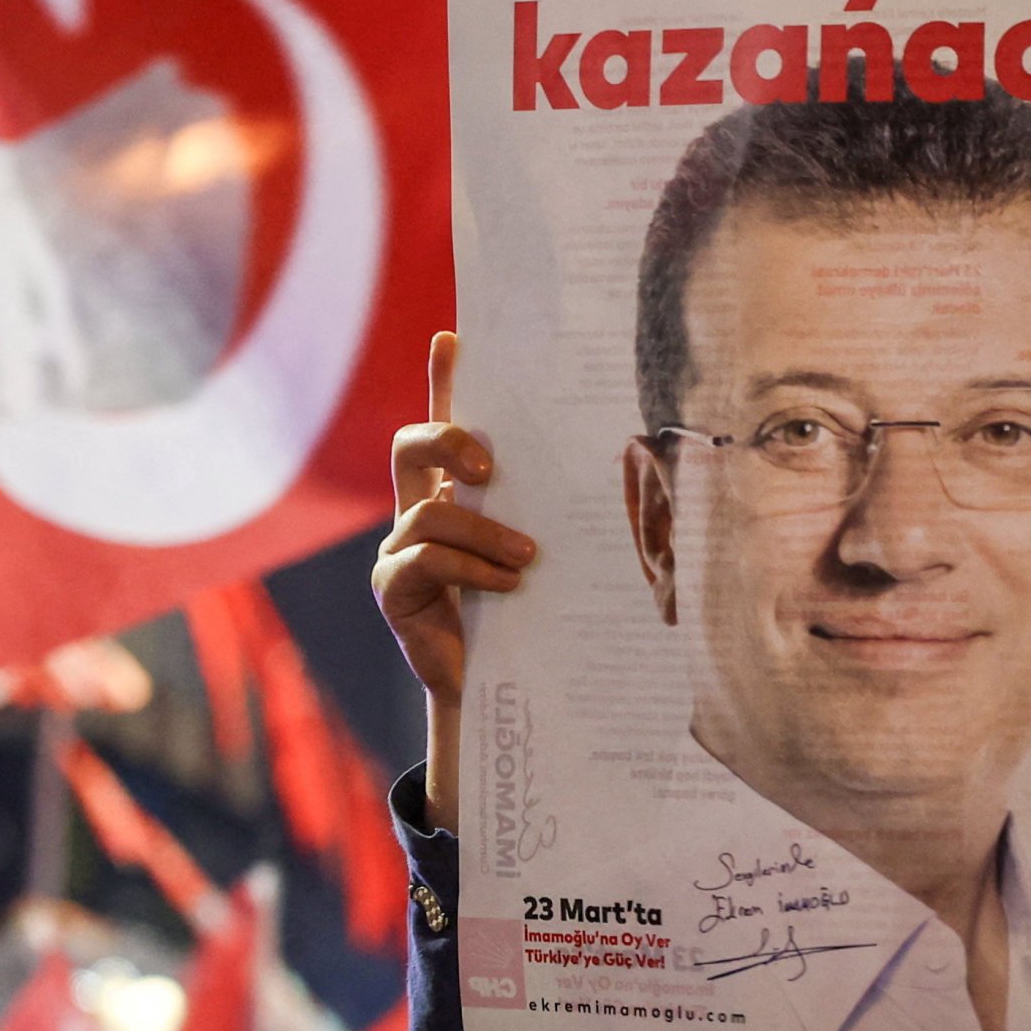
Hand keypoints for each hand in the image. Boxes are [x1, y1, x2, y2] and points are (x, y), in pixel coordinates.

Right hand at [376, 333, 538, 825]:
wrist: (501, 693)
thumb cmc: (534, 620)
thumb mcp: (552, 557)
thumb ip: (562, 515)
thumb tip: (638, 467)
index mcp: (457, 495)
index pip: (446, 422)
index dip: (443, 380)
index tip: (455, 337)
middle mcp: (419, 512)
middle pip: (411, 446)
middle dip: (448, 440)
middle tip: (491, 466)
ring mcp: (400, 550)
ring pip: (427, 512)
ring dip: (483, 532)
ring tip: (527, 561)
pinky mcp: (393, 588)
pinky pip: (423, 557)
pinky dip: (471, 568)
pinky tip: (507, 588)